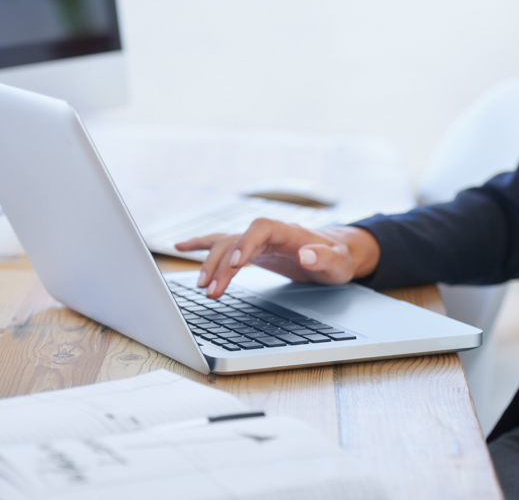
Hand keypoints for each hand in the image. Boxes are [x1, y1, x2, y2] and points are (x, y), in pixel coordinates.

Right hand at [174, 219, 380, 297]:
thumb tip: (307, 254)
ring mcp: (258, 240)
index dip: (246, 242)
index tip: (235, 263)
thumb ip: (324, 258)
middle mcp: (269, 232)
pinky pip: (222, 243)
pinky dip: (201, 245)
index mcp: (290, 231)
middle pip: (237, 240)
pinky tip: (180, 247)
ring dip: (211, 264)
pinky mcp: (251, 249)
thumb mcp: (339, 263)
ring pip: (226, 245)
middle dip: (222, 264)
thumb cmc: (338, 258)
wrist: (336, 252)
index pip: (262, 228)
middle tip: (212, 291)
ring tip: (203, 288)